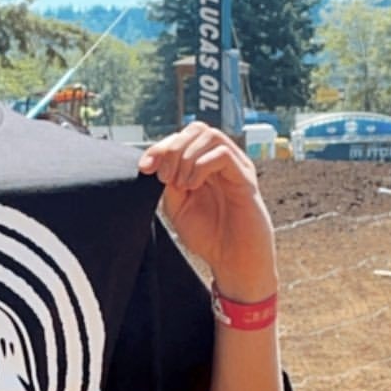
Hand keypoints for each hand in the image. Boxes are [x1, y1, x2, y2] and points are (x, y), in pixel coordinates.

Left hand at [139, 125, 276, 299]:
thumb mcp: (178, 207)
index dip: (160, 147)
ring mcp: (235, 167)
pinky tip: (192, 186)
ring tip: (180, 183)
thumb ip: (169, 182)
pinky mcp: (245, 178)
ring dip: (186, 156)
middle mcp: (221, 162)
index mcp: (205, 165)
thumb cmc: (210, 236)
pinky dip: (201, 165)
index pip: (183, 138)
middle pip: (197, 128)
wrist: (233, 261)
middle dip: (172, 147)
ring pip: (210, 135)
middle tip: (164, 176)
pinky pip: (223, 154)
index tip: (145, 168)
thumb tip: (158, 162)